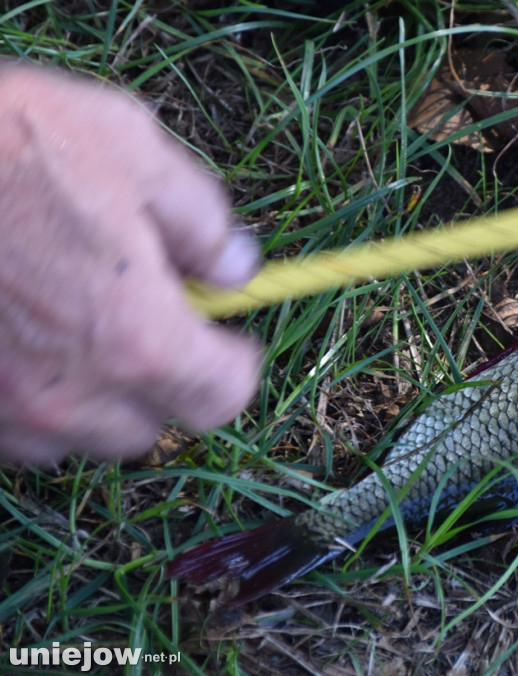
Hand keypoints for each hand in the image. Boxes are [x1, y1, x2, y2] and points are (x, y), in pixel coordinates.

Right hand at [0, 65, 260, 464]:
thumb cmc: (6, 137)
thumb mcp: (129, 148)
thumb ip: (201, 221)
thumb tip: (236, 268)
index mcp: (136, 338)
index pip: (220, 399)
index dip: (230, 366)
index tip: (223, 336)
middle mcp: (70, 396)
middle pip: (147, 428)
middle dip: (157, 382)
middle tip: (141, 320)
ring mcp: (1, 412)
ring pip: (76, 437)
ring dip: (91, 398)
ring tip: (72, 327)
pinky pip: (12, 435)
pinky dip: (27, 400)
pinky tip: (18, 340)